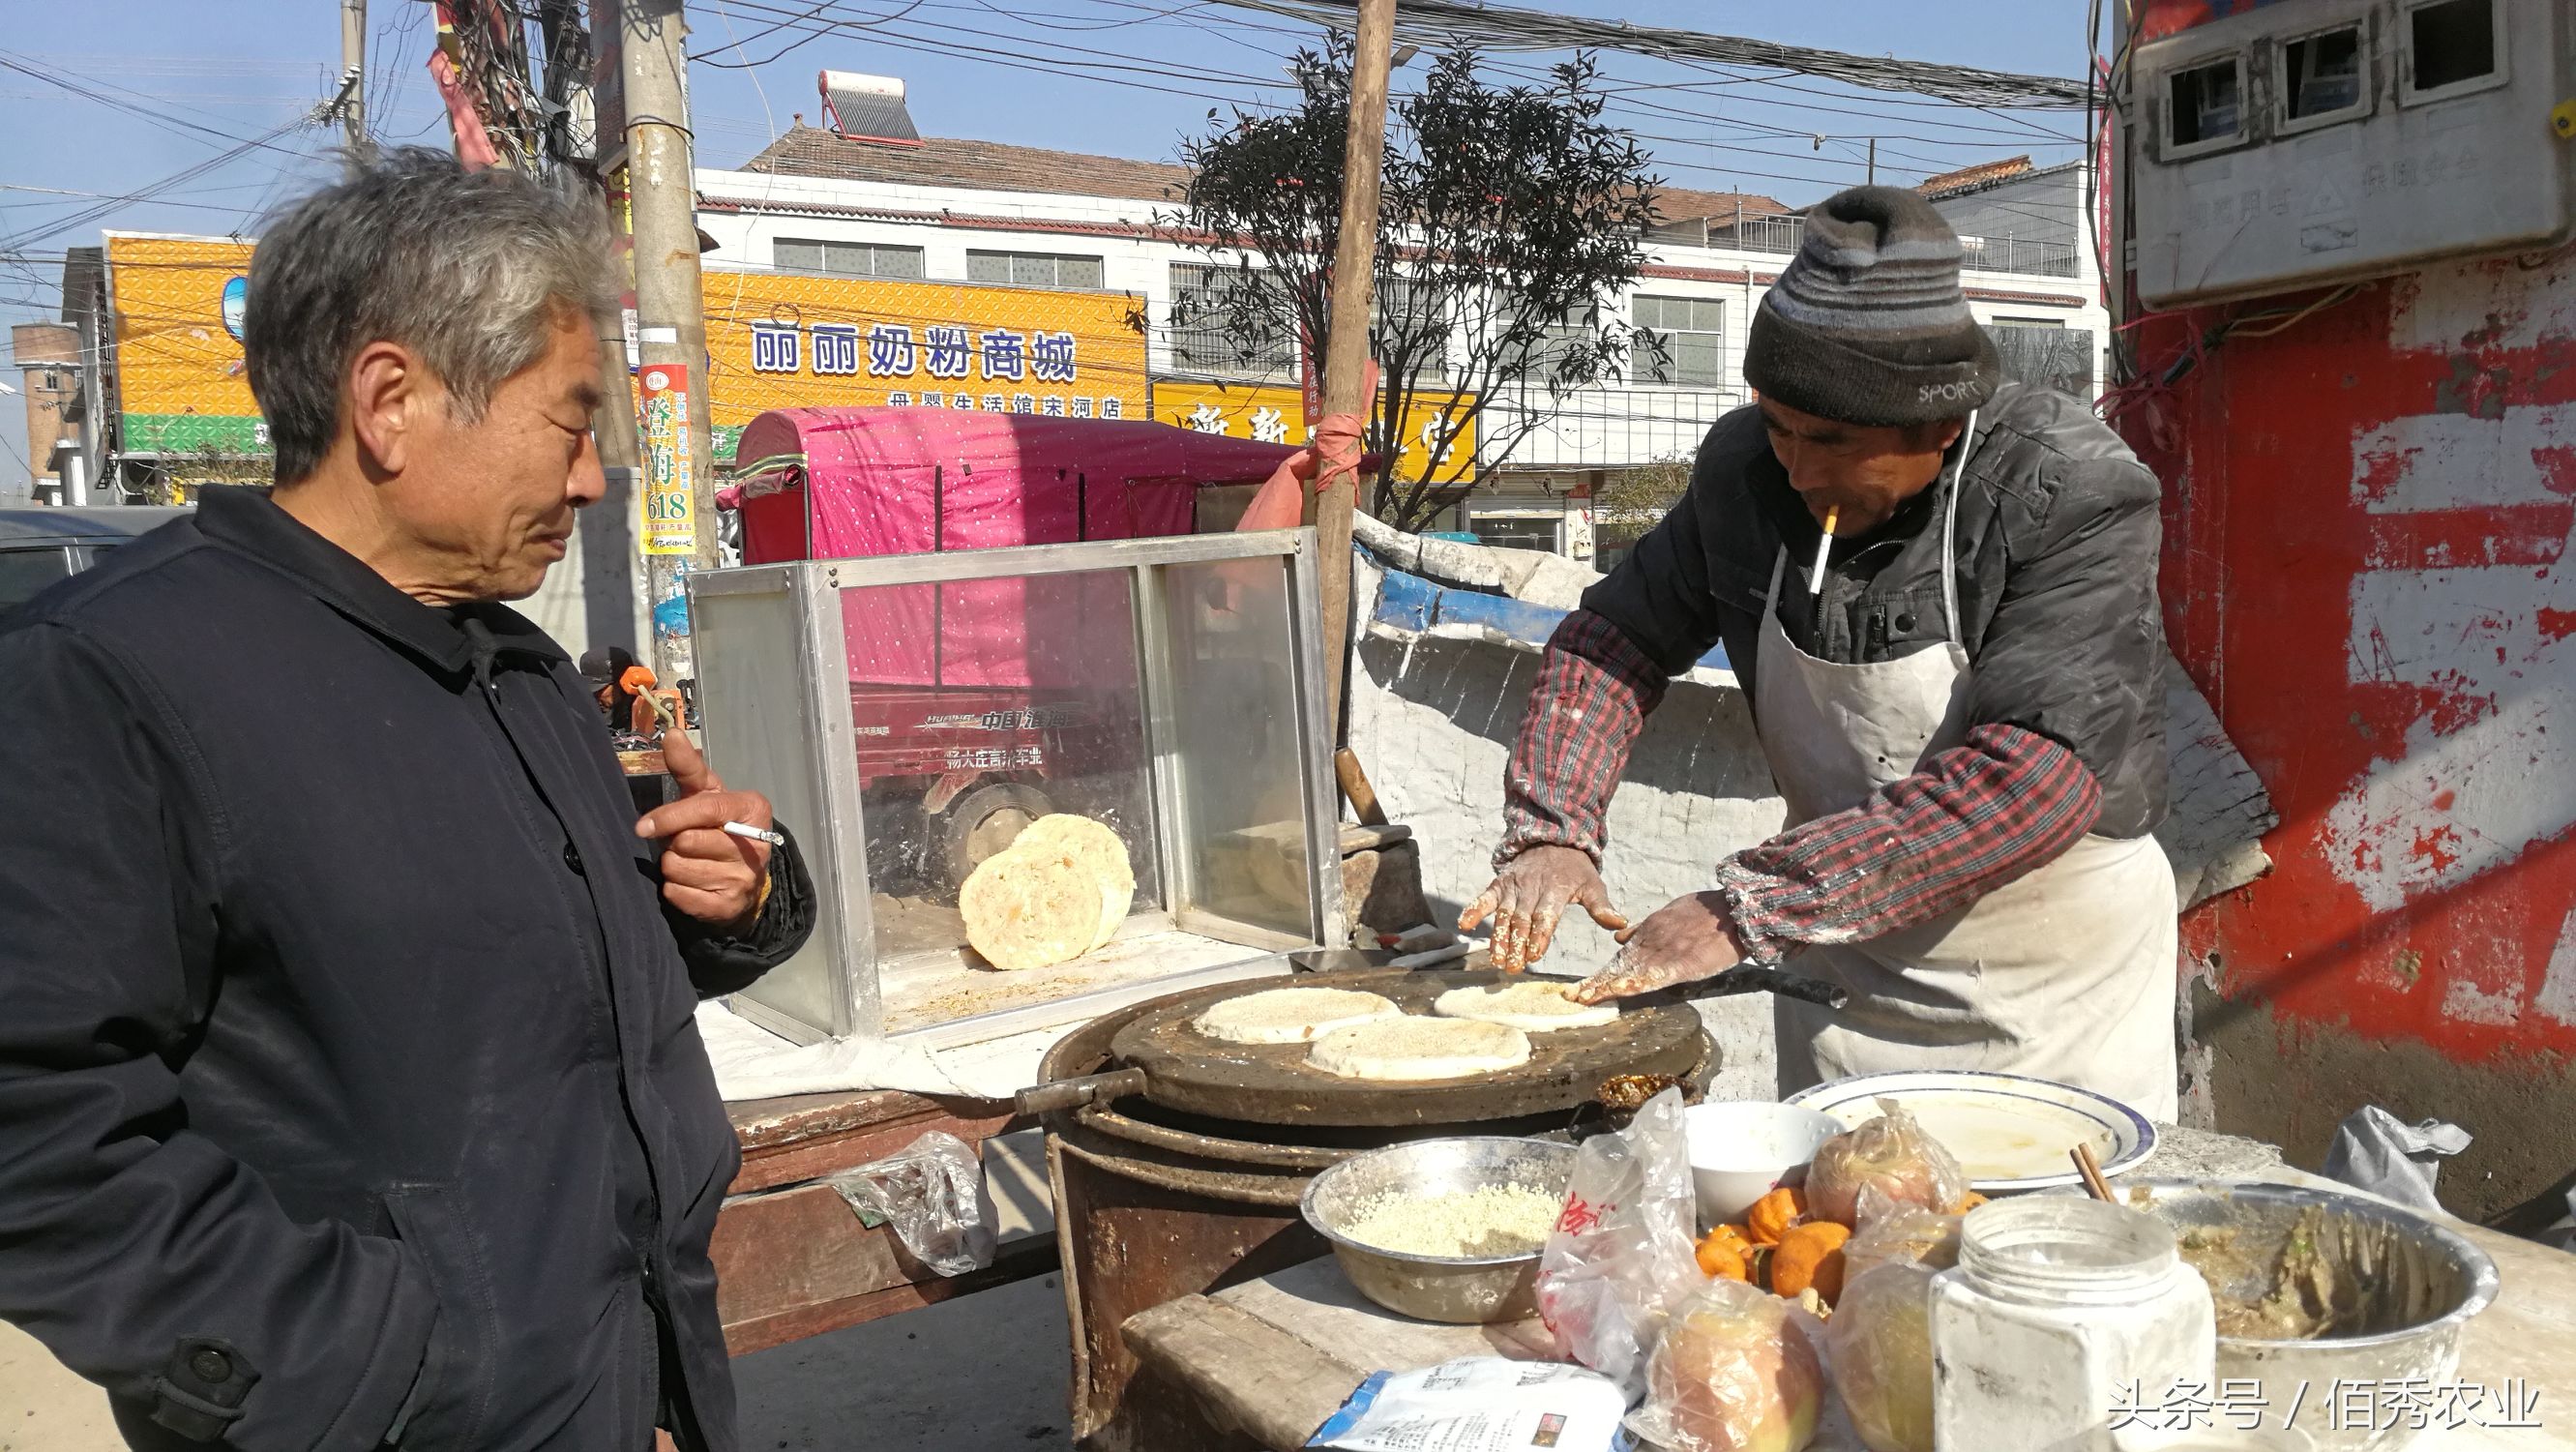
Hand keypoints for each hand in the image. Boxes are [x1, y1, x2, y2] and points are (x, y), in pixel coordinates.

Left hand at [636, 730, 774, 933]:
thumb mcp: (707, 794)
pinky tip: (690, 882)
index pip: (706, 810)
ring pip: (679, 870)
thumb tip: (671, 733)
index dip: (670, 817)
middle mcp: (756, 846)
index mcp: (754, 811)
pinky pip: (679, 895)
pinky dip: (674, 889)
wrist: (742, 877)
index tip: (642, 826)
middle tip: (684, 841)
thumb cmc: (719, 826)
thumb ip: (688, 767)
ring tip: (689, 860)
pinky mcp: (729, 906)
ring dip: (672, 865)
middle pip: (687, 843)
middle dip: (674, 842)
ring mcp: (745, 879)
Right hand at [1457, 844, 1626, 973]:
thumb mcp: (1592, 884)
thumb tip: (1619, 923)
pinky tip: (1464, 925)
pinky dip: (1474, 909)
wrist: (1553, 838)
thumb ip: (1602, 907)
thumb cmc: (1575, 869)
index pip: (1546, 915)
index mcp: (1556, 889)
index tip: (1534, 955)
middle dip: (1517, 944)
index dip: (1540, 935)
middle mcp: (1532, 887)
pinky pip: (1485, 897)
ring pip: (1504, 914)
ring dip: (1498, 938)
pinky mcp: (1500, 883)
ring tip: (1496, 960)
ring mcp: (1514, 885)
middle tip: (1513, 967)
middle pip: (1523, 919)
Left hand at [1568, 891, 1745, 1004]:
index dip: (1602, 974)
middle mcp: (1651, 943)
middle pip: (1619, 968)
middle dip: (1596, 983)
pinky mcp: (1681, 962)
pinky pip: (1654, 976)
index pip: (1620, 958)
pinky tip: (1618, 991)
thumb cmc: (1706, 912)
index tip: (1584, 988)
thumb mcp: (1669, 912)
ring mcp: (1664, 952)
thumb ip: (1645, 928)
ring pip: (1631, 973)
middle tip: (1573, 997)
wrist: (1733, 910)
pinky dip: (1635, 984)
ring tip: (1585, 998)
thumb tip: (1619, 938)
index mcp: (1649, 932)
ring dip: (1607, 986)